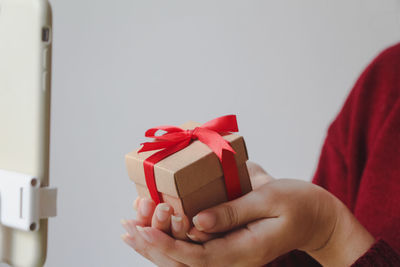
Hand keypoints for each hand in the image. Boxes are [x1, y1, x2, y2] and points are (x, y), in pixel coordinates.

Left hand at [122, 177, 373, 265]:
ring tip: (130, 231)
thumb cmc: (297, 204)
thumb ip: (234, 211)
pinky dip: (172, 237)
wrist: (315, 217)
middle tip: (126, 231)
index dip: (166, 245)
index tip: (142, 231)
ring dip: (157, 245)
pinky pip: (195, 245)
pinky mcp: (228, 242)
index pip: (195, 256)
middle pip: (184, 261)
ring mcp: (230, 251)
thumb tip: (197, 222)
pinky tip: (156, 228)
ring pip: (186, 256)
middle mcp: (232, 257)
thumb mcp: (269, 200)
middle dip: (153, 247)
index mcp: (242, 250)